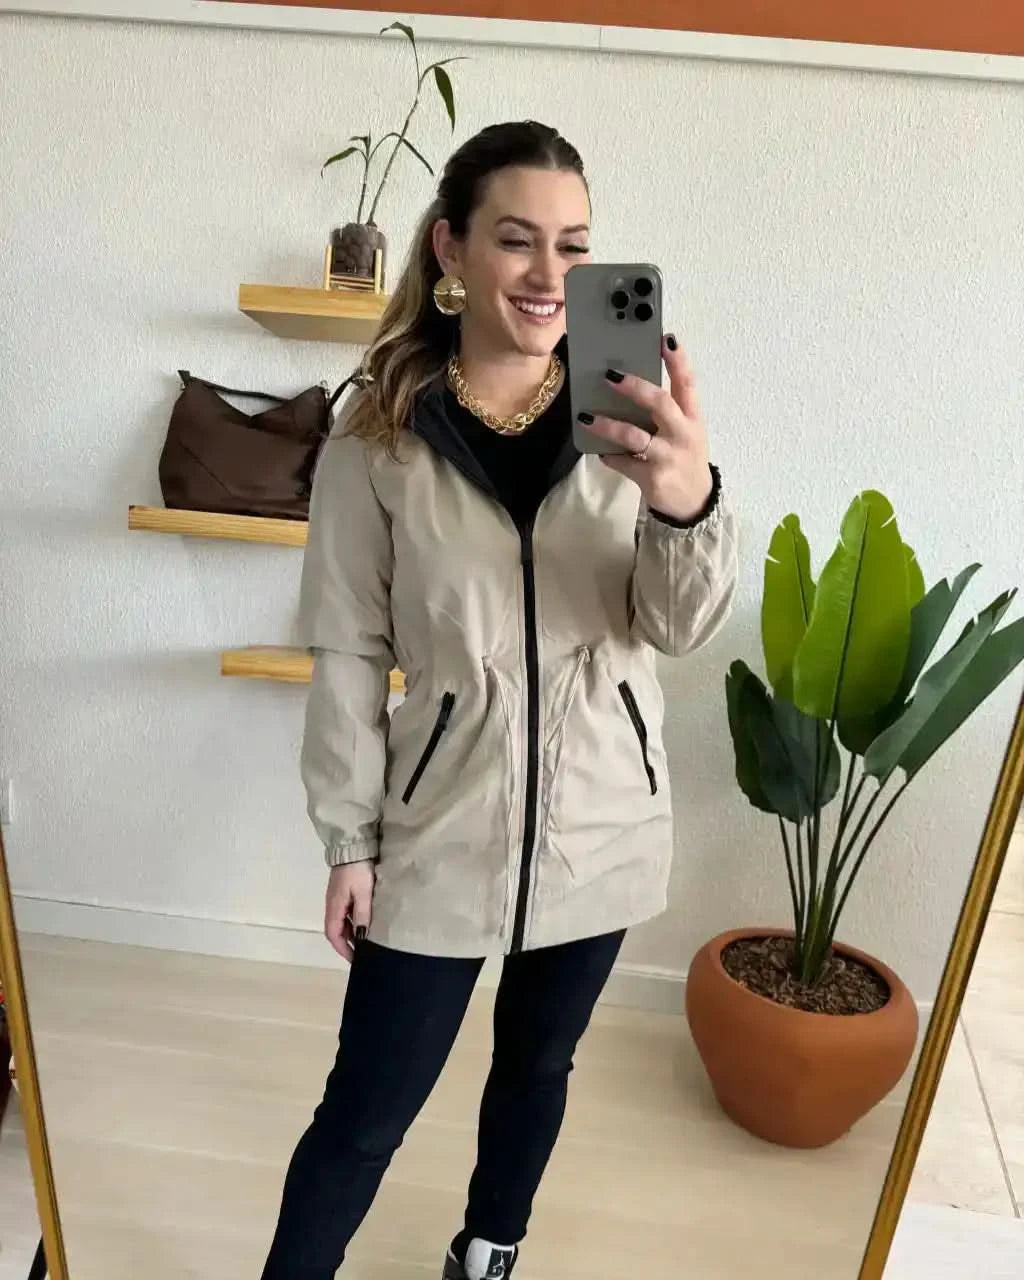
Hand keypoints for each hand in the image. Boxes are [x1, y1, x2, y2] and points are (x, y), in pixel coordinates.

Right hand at [325, 862, 374, 962]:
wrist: (352, 847)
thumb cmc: (358, 871)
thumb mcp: (363, 894)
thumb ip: (362, 915)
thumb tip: (361, 937)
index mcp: (334, 907)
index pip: (333, 935)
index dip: (343, 949)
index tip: (355, 959)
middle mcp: (332, 905)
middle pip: (336, 930)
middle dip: (347, 943)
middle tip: (362, 952)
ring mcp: (337, 898)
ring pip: (341, 921)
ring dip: (350, 932)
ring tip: (365, 940)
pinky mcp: (342, 891)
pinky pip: (345, 912)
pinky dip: (353, 921)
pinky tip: (364, 922)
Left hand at [581, 335, 712, 522]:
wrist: (694, 501)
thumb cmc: (684, 456)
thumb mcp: (686, 430)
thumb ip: (668, 409)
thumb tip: (629, 383)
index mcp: (693, 417)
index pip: (688, 383)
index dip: (678, 360)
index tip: (666, 338)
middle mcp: (683, 434)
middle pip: (660, 404)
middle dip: (635, 388)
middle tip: (610, 376)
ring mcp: (668, 457)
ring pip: (635, 437)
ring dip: (608, 426)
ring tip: (587, 417)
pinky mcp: (653, 478)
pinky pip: (624, 462)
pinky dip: (609, 456)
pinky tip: (600, 451)